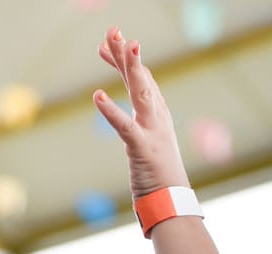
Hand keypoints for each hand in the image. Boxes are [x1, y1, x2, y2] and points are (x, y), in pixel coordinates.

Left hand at [93, 28, 191, 197]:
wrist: (173, 204)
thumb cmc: (160, 180)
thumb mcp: (149, 148)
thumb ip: (140, 131)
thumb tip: (132, 125)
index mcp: (159, 117)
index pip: (143, 81)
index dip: (127, 61)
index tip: (109, 44)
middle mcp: (158, 119)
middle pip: (142, 79)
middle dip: (127, 54)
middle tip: (112, 31)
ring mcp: (152, 132)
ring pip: (140, 92)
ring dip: (128, 67)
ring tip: (112, 46)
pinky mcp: (143, 149)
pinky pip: (125, 127)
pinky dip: (111, 110)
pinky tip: (98, 95)